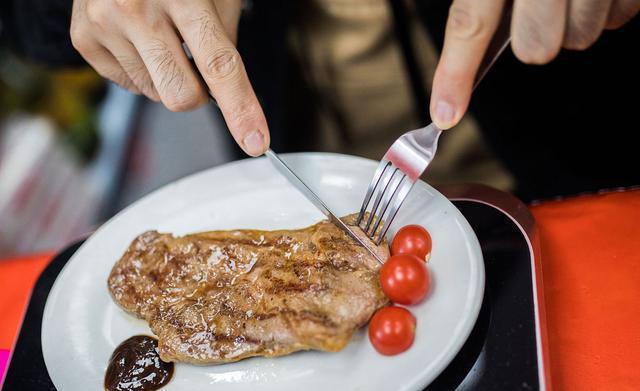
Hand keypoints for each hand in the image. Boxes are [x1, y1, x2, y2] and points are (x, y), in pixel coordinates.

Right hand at [70, 0, 269, 155]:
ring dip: (167, 75)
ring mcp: (104, 24)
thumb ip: (225, 41)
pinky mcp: (83, 39)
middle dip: (198, 93)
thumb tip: (230, 97)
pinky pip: (130, 85)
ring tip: (160, 34)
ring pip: (156, 95)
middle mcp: (136, 8)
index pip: (219, 63)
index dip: (241, 107)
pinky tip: (138, 38)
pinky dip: (143, 70)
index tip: (256, 142)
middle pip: (182, 95)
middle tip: (195, 61)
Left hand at [430, 0, 639, 129]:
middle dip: (532, 40)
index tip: (444, 115)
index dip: (456, 74)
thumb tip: (465, 39)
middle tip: (534, 10)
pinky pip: (617, 20)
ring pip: (578, 38)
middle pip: (536, 48)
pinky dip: (604, 11)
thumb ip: (477, 3)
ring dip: (570, 23)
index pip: (470, 24)